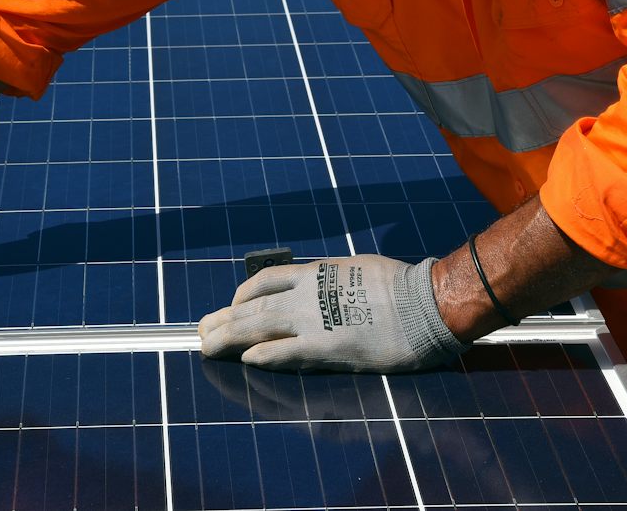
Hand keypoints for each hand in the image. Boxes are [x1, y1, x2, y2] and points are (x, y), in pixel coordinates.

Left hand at [197, 255, 467, 373]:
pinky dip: (264, 355)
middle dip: (223, 319)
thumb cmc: (400, 284)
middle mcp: (307, 294)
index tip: (230, 306)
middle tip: (200, 330)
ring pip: (259, 327)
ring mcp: (316, 321)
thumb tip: (318, 283)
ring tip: (207, 346)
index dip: (241, 295)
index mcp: (316, 273)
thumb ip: (332, 278)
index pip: (265, 280)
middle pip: (252, 306)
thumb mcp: (356, 267)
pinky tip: (246, 359)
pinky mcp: (329, 348)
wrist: (426, 304)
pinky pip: (287, 352)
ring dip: (229, 338)